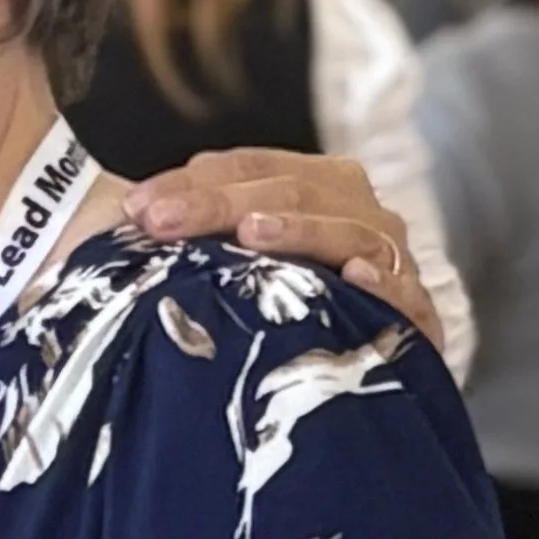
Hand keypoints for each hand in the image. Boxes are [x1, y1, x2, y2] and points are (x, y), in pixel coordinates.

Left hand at [120, 147, 442, 353]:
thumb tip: (123, 210)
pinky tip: (352, 279)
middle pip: (287, 189)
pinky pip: (403, 288)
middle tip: (160, 223)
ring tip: (250, 234)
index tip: (134, 208)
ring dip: (296, 228)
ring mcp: (387, 254)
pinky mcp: (415, 308)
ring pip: (342, 227)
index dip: (190, 181)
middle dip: (218, 203)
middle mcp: (354, 207)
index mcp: (311, 182)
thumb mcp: (230, 256)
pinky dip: (381, 280)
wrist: (349, 371)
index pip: (248, 166)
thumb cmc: (275, 300)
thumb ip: (193, 228)